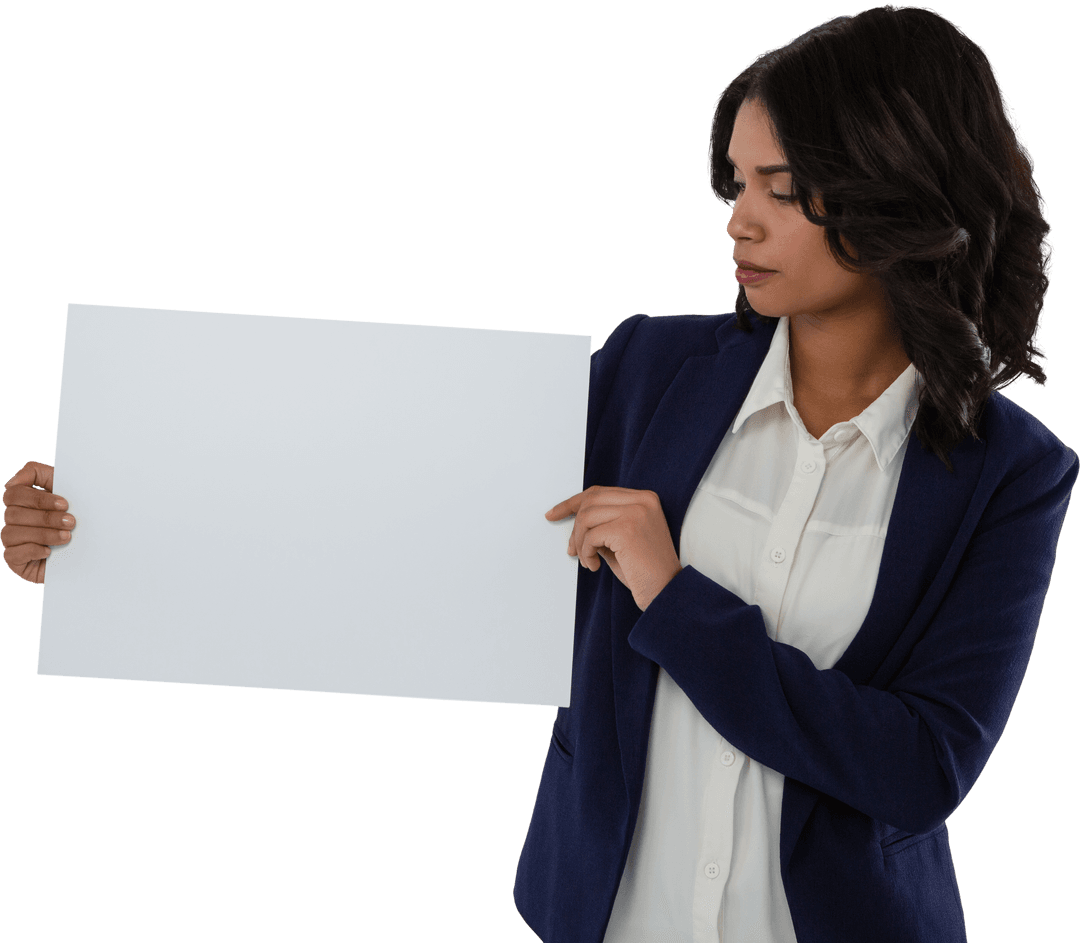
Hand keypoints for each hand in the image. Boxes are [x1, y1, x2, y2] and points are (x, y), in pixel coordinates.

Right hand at [2, 462, 75, 584]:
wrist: (92, 553)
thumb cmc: (80, 521)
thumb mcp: (69, 493)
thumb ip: (44, 476)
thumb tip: (16, 479)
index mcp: (24, 501)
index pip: (14, 493)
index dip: (37, 498)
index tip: (64, 504)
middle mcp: (14, 520)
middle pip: (14, 513)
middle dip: (46, 517)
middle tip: (71, 522)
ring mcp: (12, 540)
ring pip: (12, 533)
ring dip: (43, 534)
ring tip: (67, 537)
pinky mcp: (15, 560)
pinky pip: (13, 554)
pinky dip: (32, 551)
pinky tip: (49, 551)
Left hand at [546, 485, 681, 610]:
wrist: (666, 592)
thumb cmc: (644, 570)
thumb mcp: (621, 539)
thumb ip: (602, 524)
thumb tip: (573, 520)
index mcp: (644, 498)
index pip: (599, 492)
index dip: (572, 503)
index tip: (554, 514)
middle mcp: (642, 500)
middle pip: (590, 501)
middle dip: (574, 527)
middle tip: (572, 550)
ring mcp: (635, 512)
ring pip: (587, 517)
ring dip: (580, 542)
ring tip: (588, 560)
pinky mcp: (626, 529)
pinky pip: (591, 536)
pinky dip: (586, 552)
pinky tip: (595, 565)